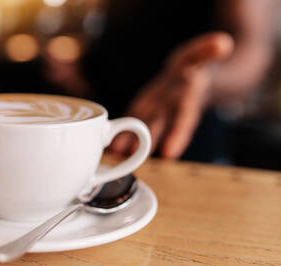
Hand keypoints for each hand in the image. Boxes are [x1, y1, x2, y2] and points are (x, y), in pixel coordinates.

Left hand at [109, 32, 233, 158]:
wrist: (190, 79)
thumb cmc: (194, 67)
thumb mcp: (200, 55)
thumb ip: (207, 51)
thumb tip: (222, 42)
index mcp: (188, 100)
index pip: (185, 119)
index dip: (177, 135)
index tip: (169, 153)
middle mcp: (171, 111)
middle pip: (160, 128)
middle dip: (148, 142)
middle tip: (134, 157)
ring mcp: (156, 113)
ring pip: (143, 128)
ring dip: (130, 141)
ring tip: (115, 154)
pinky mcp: (143, 112)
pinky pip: (131, 123)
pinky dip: (121, 135)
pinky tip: (109, 147)